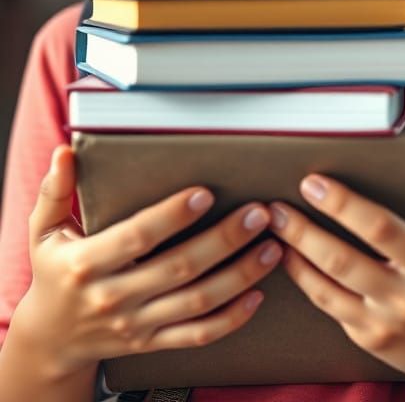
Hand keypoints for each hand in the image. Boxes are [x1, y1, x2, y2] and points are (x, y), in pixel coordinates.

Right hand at [19, 144, 281, 378]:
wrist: (50, 339)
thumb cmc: (53, 272)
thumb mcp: (42, 231)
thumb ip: (55, 191)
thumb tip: (66, 152)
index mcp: (87, 264)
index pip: (137, 237)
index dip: (172, 216)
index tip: (205, 193)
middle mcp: (114, 297)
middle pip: (179, 268)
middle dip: (224, 240)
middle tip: (259, 213)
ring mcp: (136, 325)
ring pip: (197, 302)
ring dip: (240, 275)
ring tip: (271, 247)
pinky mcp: (153, 342)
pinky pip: (198, 335)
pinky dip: (231, 318)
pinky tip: (257, 295)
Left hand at [270, 140, 404, 393]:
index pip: (380, 228)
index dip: (342, 204)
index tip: (314, 183)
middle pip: (342, 259)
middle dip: (303, 230)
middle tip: (276, 205)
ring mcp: (384, 322)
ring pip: (327, 286)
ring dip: (295, 254)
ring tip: (275, 227)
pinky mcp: (368, 338)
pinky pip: (328, 305)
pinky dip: (305, 280)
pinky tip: (291, 257)